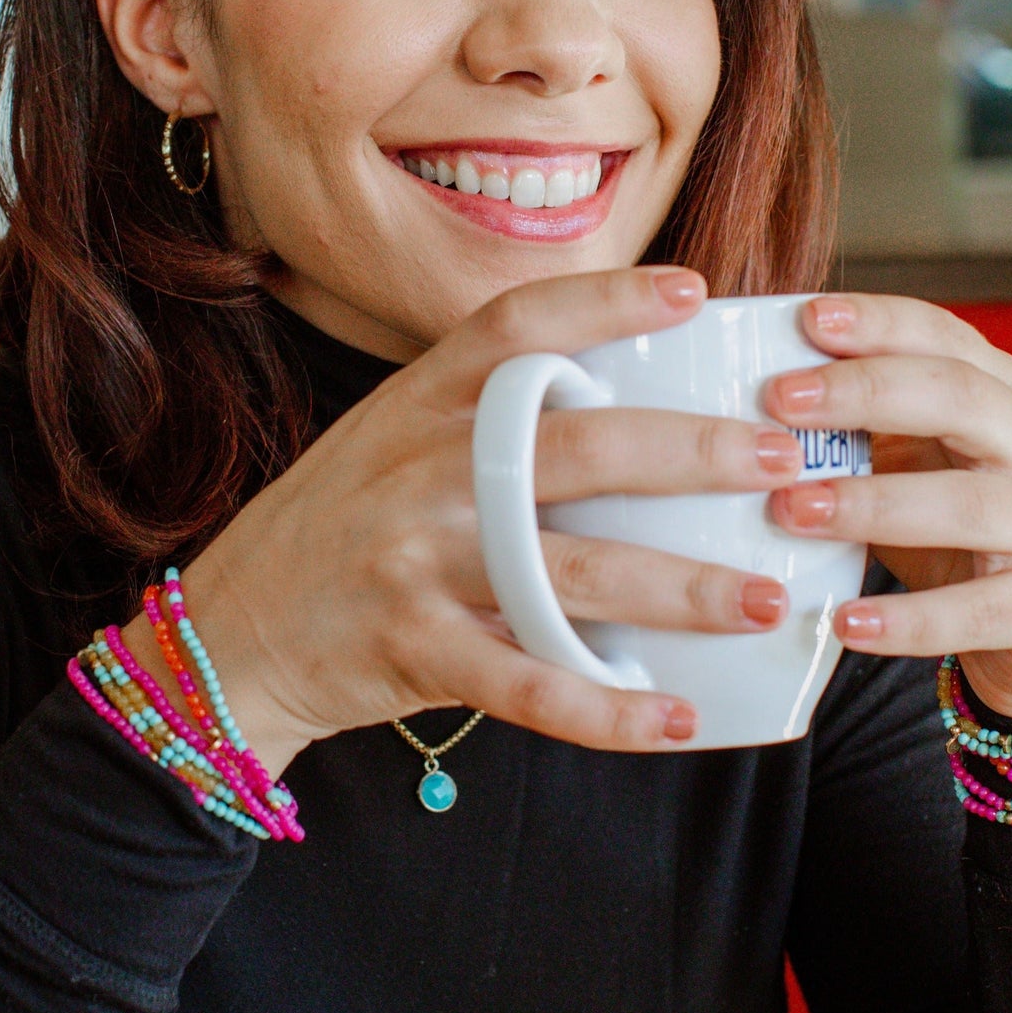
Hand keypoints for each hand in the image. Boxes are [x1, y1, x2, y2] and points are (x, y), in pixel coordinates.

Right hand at [124, 266, 808, 776]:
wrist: (232, 626)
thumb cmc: (337, 522)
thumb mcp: (389, 438)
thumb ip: (479, 414)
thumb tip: (621, 403)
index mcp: (418, 401)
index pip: (518, 326)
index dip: (608, 301)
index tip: (693, 293)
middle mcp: (420, 468)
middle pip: (575, 448)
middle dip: (690, 453)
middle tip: (780, 459)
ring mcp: (413, 559)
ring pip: (567, 572)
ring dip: (677, 589)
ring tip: (761, 597)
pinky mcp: (409, 647)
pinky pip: (524, 684)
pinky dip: (604, 709)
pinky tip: (676, 719)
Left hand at [764, 294, 1011, 719]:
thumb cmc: (941, 527)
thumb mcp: (898, 460)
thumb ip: (844, 425)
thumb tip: (725, 392)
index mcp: (994, 392)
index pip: (940, 336)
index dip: (878, 323)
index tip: (806, 318)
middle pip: (961, 397)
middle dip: (866, 392)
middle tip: (779, 400)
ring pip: (972, 502)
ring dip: (874, 504)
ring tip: (790, 511)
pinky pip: (984, 610)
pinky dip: (911, 620)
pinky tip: (844, 623)